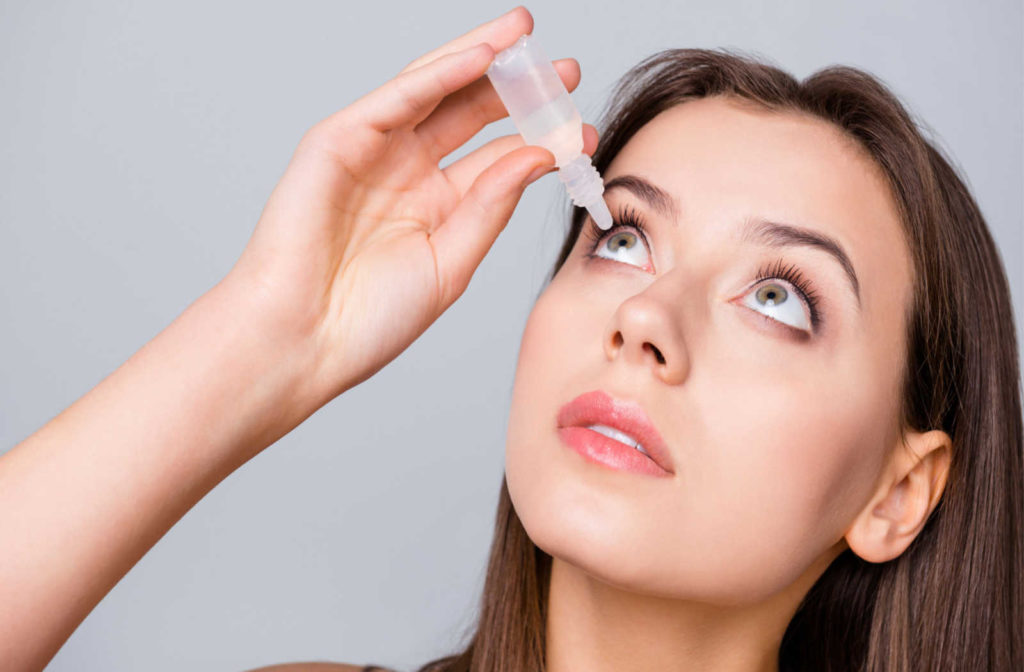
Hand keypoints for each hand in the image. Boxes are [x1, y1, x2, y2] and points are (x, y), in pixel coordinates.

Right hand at [223, 6, 597, 404]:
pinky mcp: (337, 140)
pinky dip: (437, 74)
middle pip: (468, 111)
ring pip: (433, 89)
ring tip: (524, 34)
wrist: (302, 342)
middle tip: (564, 70)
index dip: (540, 138)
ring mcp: (372, 151)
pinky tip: (479, 56)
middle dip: (515, 86)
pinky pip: (396, 97)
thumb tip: (539, 156)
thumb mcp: (452, 262)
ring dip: (479, 58)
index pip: (496, 156)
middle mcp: (406, 170)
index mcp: (436, 204)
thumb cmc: (370, 318)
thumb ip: (491, 206)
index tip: (582, 131)